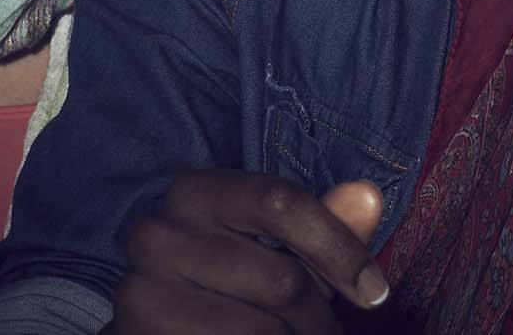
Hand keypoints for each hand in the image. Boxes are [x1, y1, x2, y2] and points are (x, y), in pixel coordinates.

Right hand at [107, 171, 385, 332]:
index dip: (340, 249)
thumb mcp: (276, 245)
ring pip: (263, 329)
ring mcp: (139, 289)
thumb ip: (325, 225)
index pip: (282, 203)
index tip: (375, 294)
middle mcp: (157, 233)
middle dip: (318, 315)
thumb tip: (368, 197)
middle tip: (326, 330)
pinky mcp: (136, 333)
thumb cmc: (232, 280)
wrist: (160, 324)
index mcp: (194, 191)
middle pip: (282, 279)